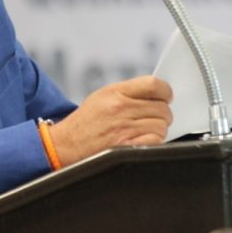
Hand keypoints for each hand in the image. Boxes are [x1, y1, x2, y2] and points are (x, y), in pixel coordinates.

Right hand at [47, 75, 172, 165]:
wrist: (65, 144)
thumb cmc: (85, 122)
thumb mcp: (102, 96)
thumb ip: (128, 92)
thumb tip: (157, 92)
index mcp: (115, 92)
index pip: (154, 85)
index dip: (165, 91)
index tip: (166, 96)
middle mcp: (120, 108)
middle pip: (162, 108)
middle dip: (162, 113)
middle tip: (154, 117)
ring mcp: (124, 128)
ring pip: (162, 125)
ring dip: (158, 129)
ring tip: (145, 130)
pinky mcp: (126, 147)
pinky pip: (156, 141)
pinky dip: (153, 142)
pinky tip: (142, 140)